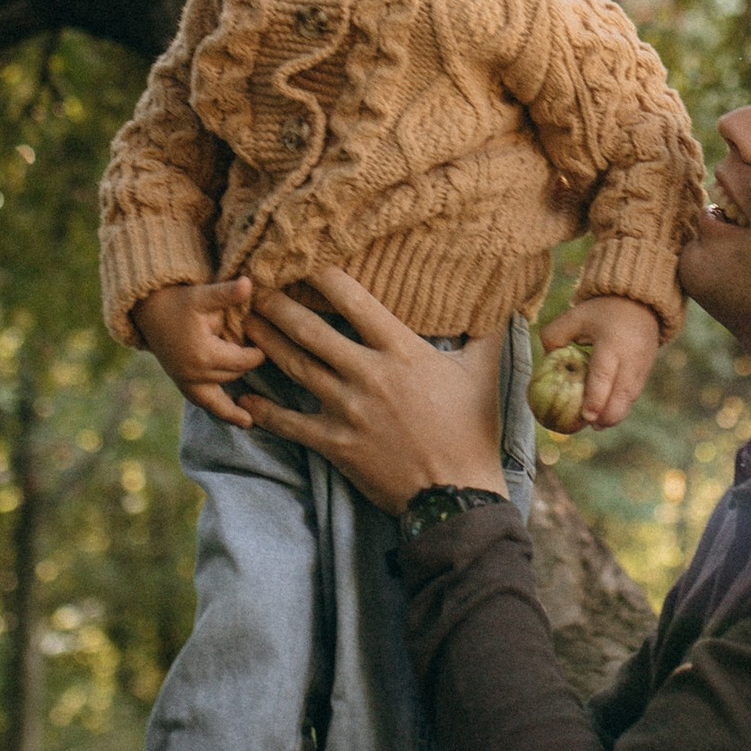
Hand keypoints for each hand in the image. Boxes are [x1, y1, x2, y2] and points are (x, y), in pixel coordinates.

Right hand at [134, 276, 266, 425]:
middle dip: (247, 367)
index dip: (257, 353)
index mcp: (204, 354)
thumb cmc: (179, 301)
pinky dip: (220, 412)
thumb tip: (248, 282)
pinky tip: (238, 421)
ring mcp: (186, 382)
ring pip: (218, 398)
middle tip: (261, 359)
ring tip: (250, 422)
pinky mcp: (181, 384)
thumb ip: (227, 293)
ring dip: (234, 407)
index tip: (265, 346)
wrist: (149, 310)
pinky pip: (203, 403)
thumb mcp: (203, 295)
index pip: (243, 361)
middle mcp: (195, 374)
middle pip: (234, 375)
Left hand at [237, 267, 507, 512]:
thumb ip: (486, 334)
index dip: (323, 274)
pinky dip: (264, 410)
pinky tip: (244, 397)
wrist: (457, 494)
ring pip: (294, 366)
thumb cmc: (473, 431)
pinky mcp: (335, 443)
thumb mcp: (485, 374)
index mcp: (403, 351)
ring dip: (264, 343)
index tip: (301, 255)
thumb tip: (508, 302)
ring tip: (243, 323)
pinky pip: (289, 422)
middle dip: (277, 303)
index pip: (355, 299)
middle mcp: (369, 374)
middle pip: (311, 329)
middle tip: (253, 284)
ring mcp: (348, 409)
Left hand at [538, 296, 661, 428]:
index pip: (604, 376)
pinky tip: (606, 416)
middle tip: (588, 426)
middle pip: (622, 395)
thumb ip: (555, 335)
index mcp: (612, 343)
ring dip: (614, 416)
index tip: (586, 416)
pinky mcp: (645, 373)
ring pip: (630, 400)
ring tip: (596, 425)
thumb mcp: (575, 315)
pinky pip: (633, 396)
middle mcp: (631, 358)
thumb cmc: (601, 313)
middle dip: (607, 416)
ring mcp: (642, 367)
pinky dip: (620, 407)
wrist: (640, 304)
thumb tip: (545, 360)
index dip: (596, 399)